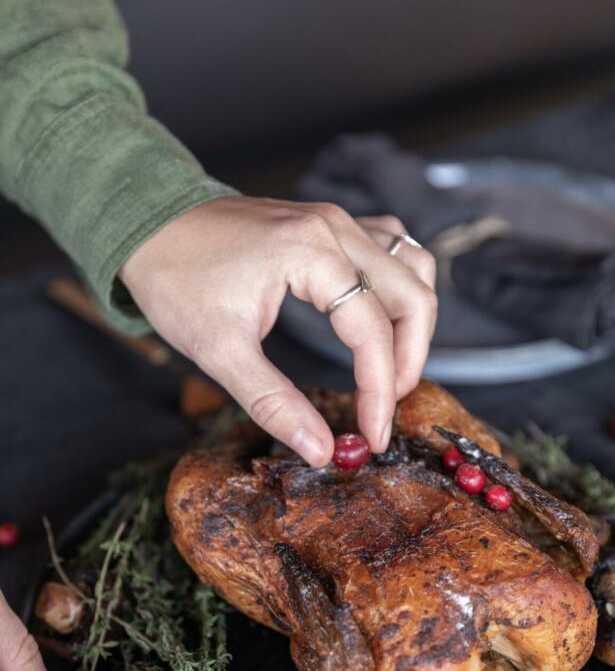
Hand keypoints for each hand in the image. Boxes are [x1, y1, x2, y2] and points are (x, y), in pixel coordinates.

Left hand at [120, 197, 436, 464]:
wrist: (146, 224)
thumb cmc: (174, 280)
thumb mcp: (219, 352)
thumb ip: (274, 403)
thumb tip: (320, 450)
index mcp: (310, 253)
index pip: (372, 330)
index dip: (379, 391)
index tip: (372, 436)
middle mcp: (334, 228)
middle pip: (412, 296)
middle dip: (407, 362)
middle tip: (383, 408)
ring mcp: (336, 220)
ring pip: (412, 266)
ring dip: (413, 323)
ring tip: (390, 371)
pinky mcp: (329, 224)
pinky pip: (392, 248)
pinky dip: (399, 287)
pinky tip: (384, 320)